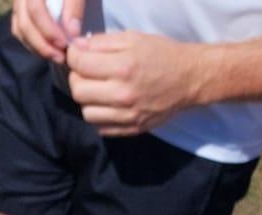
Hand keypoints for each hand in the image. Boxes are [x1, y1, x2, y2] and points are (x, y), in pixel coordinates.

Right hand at [11, 0, 83, 62]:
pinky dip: (32, 43)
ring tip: (57, 56)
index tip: (65, 44)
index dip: (48, 30)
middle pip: (25, 24)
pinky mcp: (20, 10)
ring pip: (20, 30)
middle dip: (43, 45)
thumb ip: (75, 6)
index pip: (35, 9)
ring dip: (37, 48)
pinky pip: (19, 30)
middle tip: (62, 58)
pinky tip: (48, 49)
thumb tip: (72, 33)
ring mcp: (18, 2)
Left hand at [67, 31, 197, 135]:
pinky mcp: (132, 128)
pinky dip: (98, 116)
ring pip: (87, 113)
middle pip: (78, 91)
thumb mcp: (133, 38)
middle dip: (76, 78)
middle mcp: (123, 94)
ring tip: (96, 89)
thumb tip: (77, 48)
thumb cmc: (161, 54)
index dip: (73, 57)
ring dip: (87, 100)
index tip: (77, 54)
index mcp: (123, 67)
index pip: (80, 65)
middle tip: (85, 72)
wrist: (188, 79)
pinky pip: (101, 128)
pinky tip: (106, 104)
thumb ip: (102, 43)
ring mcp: (128, 115)